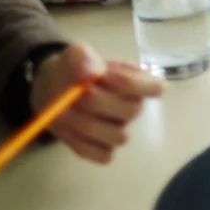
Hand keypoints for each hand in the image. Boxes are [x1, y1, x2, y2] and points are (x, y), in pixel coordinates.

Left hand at [30, 43, 163, 163]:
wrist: (53, 89)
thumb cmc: (72, 69)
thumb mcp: (73, 54)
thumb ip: (82, 56)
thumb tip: (93, 71)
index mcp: (135, 80)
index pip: (156, 87)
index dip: (133, 84)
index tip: (105, 76)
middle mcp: (132, 106)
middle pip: (133, 111)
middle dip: (98, 102)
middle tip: (76, 93)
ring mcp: (119, 129)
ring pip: (119, 136)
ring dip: (87, 124)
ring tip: (66, 110)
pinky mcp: (103, 150)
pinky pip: (102, 155)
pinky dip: (82, 144)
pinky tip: (69, 129)